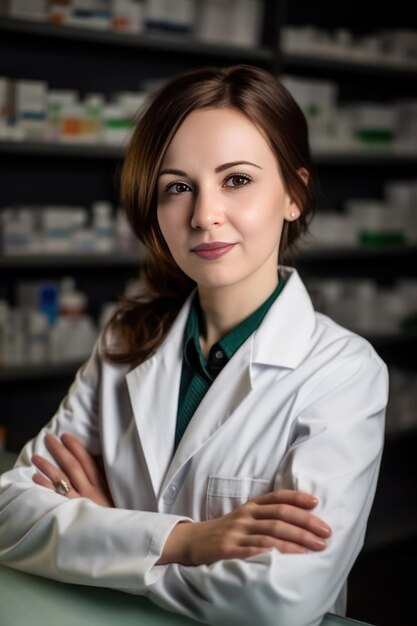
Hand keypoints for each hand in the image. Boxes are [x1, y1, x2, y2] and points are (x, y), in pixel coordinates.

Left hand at [32, 433, 113, 506]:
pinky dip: (44, 486)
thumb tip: (97, 457)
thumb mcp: (116, 493)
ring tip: (36, 457)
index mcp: (102, 484)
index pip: (87, 460)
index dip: (76, 447)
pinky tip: (35, 477)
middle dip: (59, 451)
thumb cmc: (116, 514)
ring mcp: (79, 503)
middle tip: (48, 439)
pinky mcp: (71, 514)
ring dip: (47, 467)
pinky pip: (55, 498)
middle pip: (72, 466)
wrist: (117, 537)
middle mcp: (90, 491)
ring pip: (61, 480)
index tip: (65, 436)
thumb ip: (106, 476)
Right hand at [158, 489, 330, 565]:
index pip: (277, 497)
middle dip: (306, 523)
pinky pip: (254, 550)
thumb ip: (265, 516)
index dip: (297, 498)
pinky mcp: (228, 550)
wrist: (191, 541)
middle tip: (326, 533)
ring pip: (271, 533)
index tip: (316, 502)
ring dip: (297, 540)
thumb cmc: (223, 531)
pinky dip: (272, 552)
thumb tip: (298, 519)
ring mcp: (237, 532)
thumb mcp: (243, 518)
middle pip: (280, 515)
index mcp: (251, 507)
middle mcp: (246, 516)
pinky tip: (288, 558)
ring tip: (316, 547)